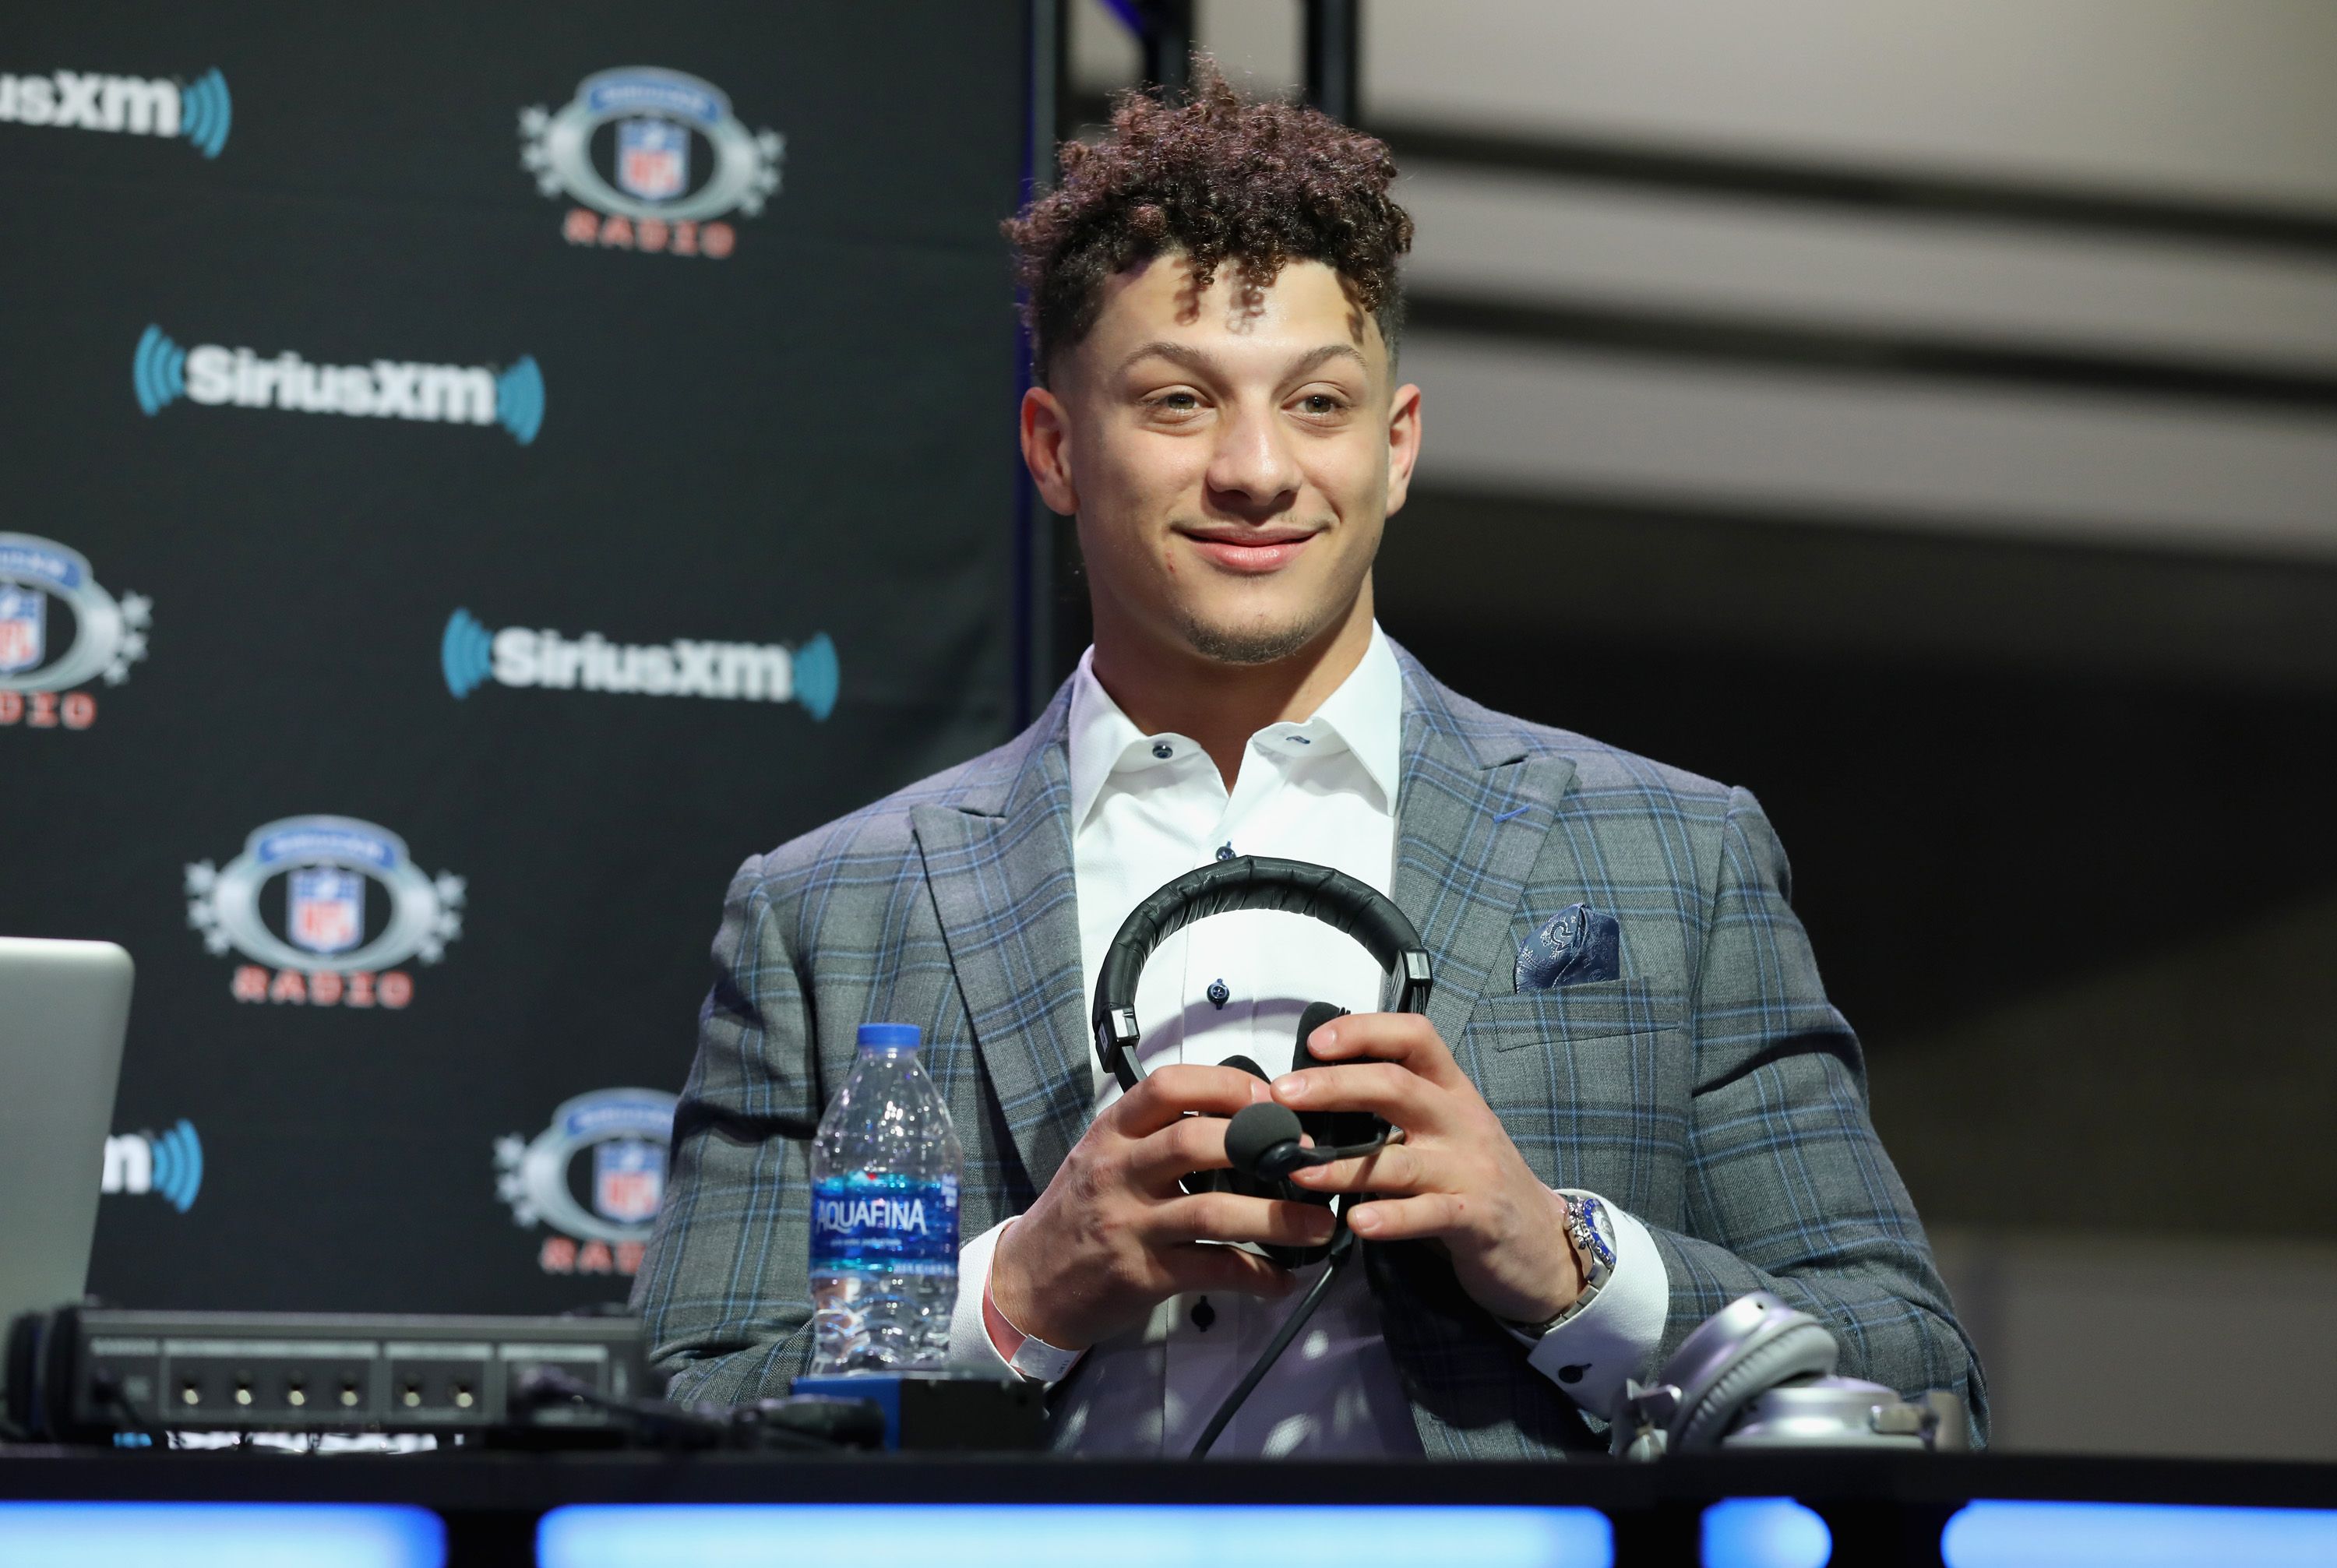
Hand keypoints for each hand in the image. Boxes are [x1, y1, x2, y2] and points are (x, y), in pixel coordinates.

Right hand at [990, 1064, 1341, 1350]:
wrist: (1029, 1281)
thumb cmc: (1078, 1212)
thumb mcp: (1104, 1154)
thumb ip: (1157, 1131)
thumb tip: (1241, 1112)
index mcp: (1113, 1132)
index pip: (1169, 1086)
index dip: (1227, 1085)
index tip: (1271, 1097)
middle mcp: (1117, 1172)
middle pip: (1196, 1142)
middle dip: (1262, 1146)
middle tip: (1307, 1158)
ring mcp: (1129, 1225)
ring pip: (1212, 1212)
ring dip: (1277, 1218)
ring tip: (1318, 1225)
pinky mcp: (1142, 1275)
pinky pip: (1212, 1271)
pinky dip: (1257, 1275)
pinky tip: (1283, 1278)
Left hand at [1275, 1013, 1585, 1323]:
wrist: (1543, 1242)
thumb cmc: (1476, 1180)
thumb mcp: (1445, 1132)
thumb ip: (1396, 1113)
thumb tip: (1314, 1095)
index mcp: (1451, 1091)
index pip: (1414, 1037)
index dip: (1364, 1030)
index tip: (1314, 1042)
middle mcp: (1462, 1121)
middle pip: (1397, 1086)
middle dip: (1335, 1086)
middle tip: (1283, 1095)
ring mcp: (1471, 1170)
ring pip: (1401, 1158)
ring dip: (1345, 1164)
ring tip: (1299, 1170)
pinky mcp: (1477, 1219)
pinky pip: (1429, 1214)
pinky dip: (1391, 1219)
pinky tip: (1357, 1222)